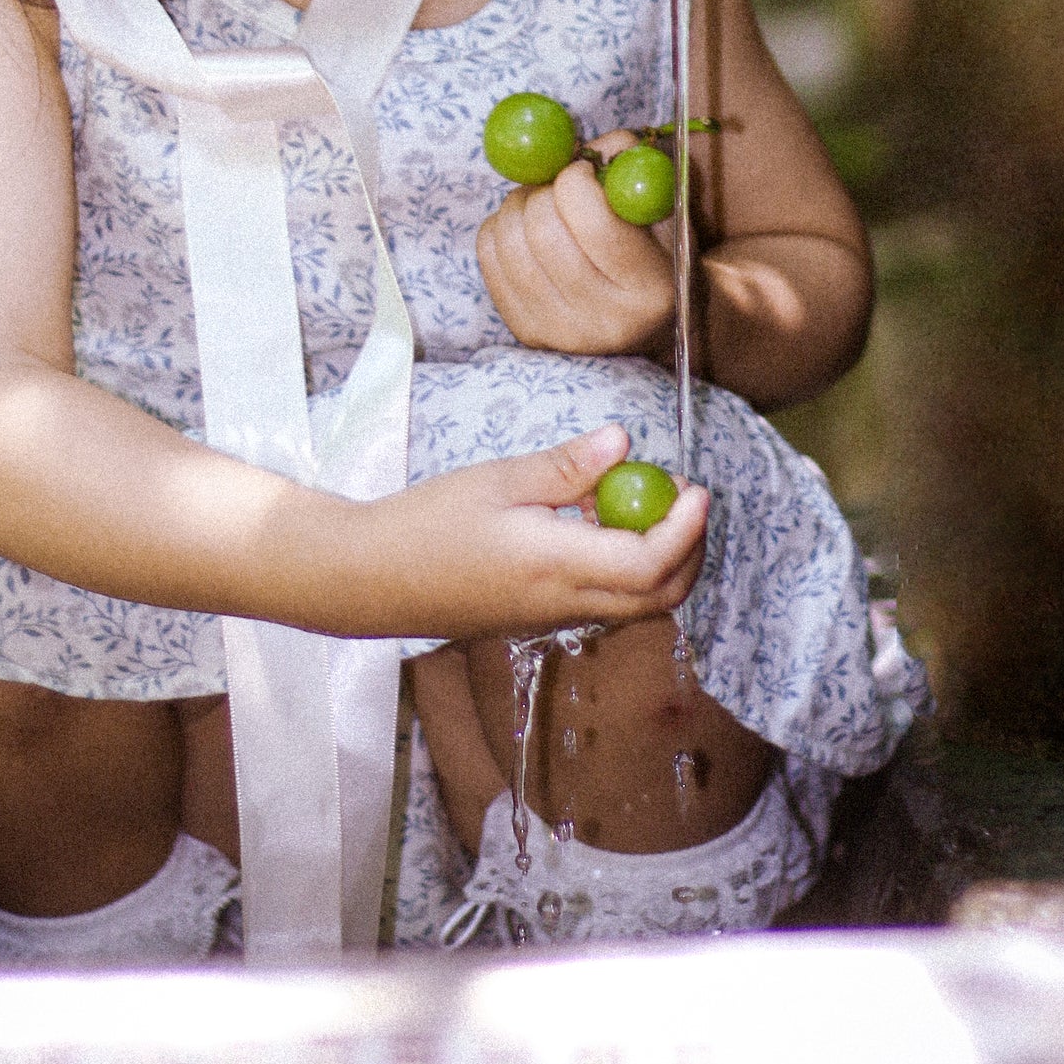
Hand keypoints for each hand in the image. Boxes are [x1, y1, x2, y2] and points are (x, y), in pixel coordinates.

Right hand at [351, 425, 705, 638]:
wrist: (367, 580)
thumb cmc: (424, 524)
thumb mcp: (497, 480)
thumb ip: (565, 466)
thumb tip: (623, 443)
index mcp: (553, 566)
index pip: (649, 564)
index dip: (685, 529)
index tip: (696, 488)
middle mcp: (561, 604)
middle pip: (658, 598)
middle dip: (689, 551)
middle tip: (684, 497)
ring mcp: (550, 619)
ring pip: (635, 605)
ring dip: (658, 559)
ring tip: (634, 501)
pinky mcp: (537, 620)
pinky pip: (603, 603)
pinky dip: (624, 568)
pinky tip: (594, 523)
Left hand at [477, 132, 676, 354]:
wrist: (643, 324)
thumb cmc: (655, 254)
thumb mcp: (662, 209)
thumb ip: (631, 169)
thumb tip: (587, 147)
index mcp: (651, 288)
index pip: (594, 220)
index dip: (578, 178)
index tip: (582, 169)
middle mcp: (605, 320)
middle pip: (543, 229)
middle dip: (545, 189)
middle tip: (558, 186)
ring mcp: (560, 332)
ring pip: (509, 240)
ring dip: (520, 204)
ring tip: (543, 204)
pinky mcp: (525, 331)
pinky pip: (489, 256)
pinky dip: (501, 228)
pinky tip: (526, 230)